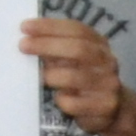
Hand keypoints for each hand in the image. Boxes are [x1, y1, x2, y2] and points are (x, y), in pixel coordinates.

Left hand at [23, 15, 125, 133]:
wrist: (112, 109)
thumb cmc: (84, 79)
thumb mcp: (74, 60)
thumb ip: (57, 49)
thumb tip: (28, 40)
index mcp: (99, 44)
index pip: (77, 30)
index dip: (51, 27)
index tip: (25, 27)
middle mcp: (107, 61)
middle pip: (79, 49)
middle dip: (47, 45)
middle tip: (23, 46)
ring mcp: (108, 84)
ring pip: (75, 77)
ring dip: (51, 75)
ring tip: (38, 77)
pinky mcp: (105, 106)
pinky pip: (74, 103)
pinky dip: (61, 100)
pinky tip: (58, 99)